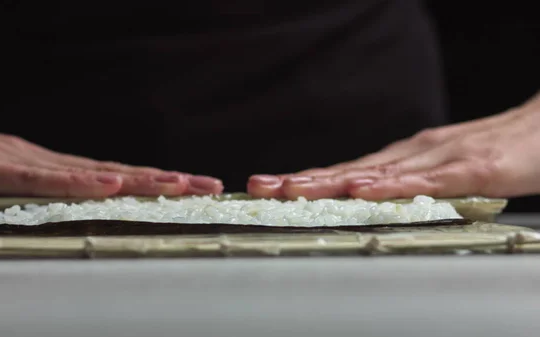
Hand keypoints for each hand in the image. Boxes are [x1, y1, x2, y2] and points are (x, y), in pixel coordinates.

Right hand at [0, 122, 222, 197]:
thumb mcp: (7, 184)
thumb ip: (38, 196)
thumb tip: (72, 206)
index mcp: (54, 168)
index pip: (114, 176)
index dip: (154, 182)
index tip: (191, 187)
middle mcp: (51, 162)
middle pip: (117, 173)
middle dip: (166, 180)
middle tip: (209, 185)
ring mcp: (26, 162)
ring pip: (92, 172)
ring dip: (138, 179)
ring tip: (179, 184)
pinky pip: (43, 179)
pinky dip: (79, 182)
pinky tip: (110, 185)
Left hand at [248, 92, 539, 199]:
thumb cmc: (492, 152)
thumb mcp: (437, 174)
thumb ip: (407, 188)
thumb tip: (372, 201)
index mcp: (402, 160)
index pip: (345, 172)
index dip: (306, 180)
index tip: (271, 188)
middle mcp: (412, 155)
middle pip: (349, 170)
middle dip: (303, 180)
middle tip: (262, 187)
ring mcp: (440, 159)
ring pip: (377, 173)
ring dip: (332, 181)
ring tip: (294, 189)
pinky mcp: (472, 168)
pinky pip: (427, 180)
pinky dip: (392, 186)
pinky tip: (364, 190)